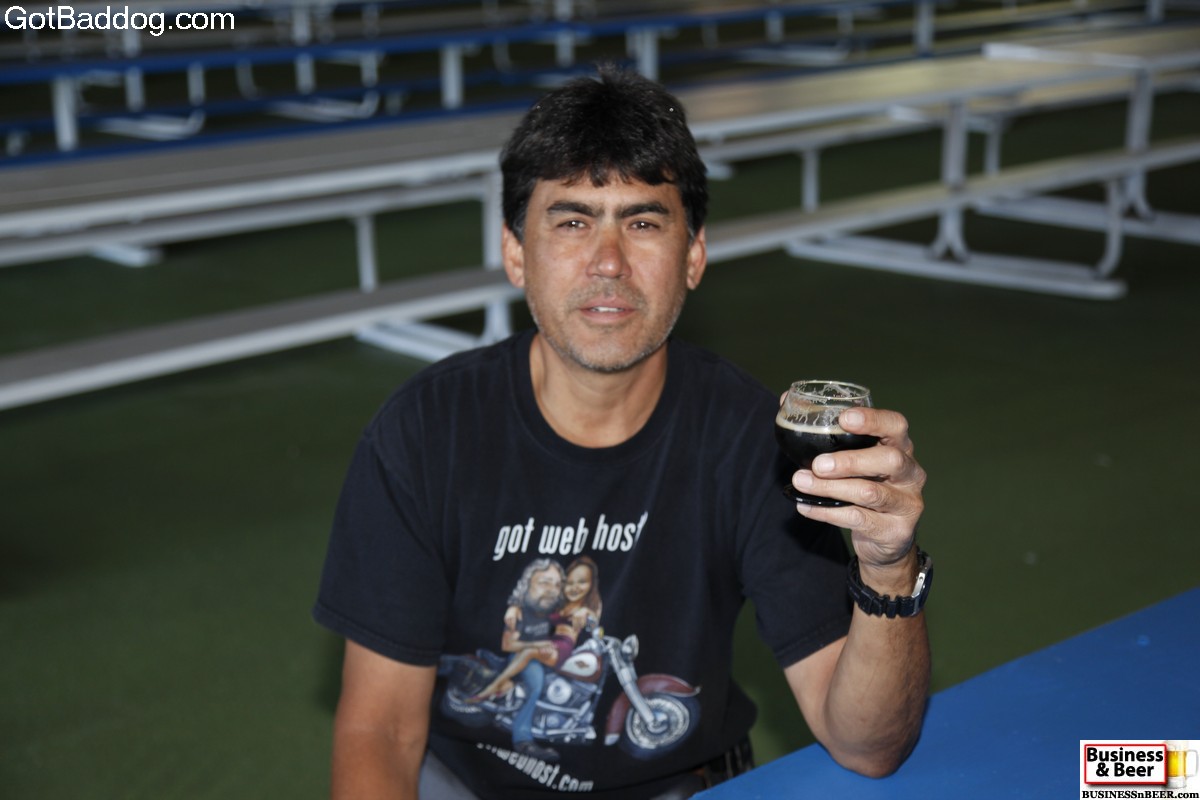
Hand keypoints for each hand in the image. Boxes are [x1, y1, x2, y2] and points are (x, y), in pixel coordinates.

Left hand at [791, 407, 925, 575]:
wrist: (886, 540)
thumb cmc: (865, 486)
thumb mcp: (854, 459)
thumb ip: (825, 434)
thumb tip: (783, 400)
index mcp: (901, 448)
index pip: (896, 425)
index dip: (873, 420)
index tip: (844, 419)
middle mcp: (911, 473)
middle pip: (889, 460)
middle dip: (850, 461)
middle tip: (818, 464)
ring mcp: (907, 503)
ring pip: (870, 493)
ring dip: (830, 488)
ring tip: (800, 482)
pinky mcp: (896, 530)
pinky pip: (858, 519)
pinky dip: (826, 512)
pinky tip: (804, 506)